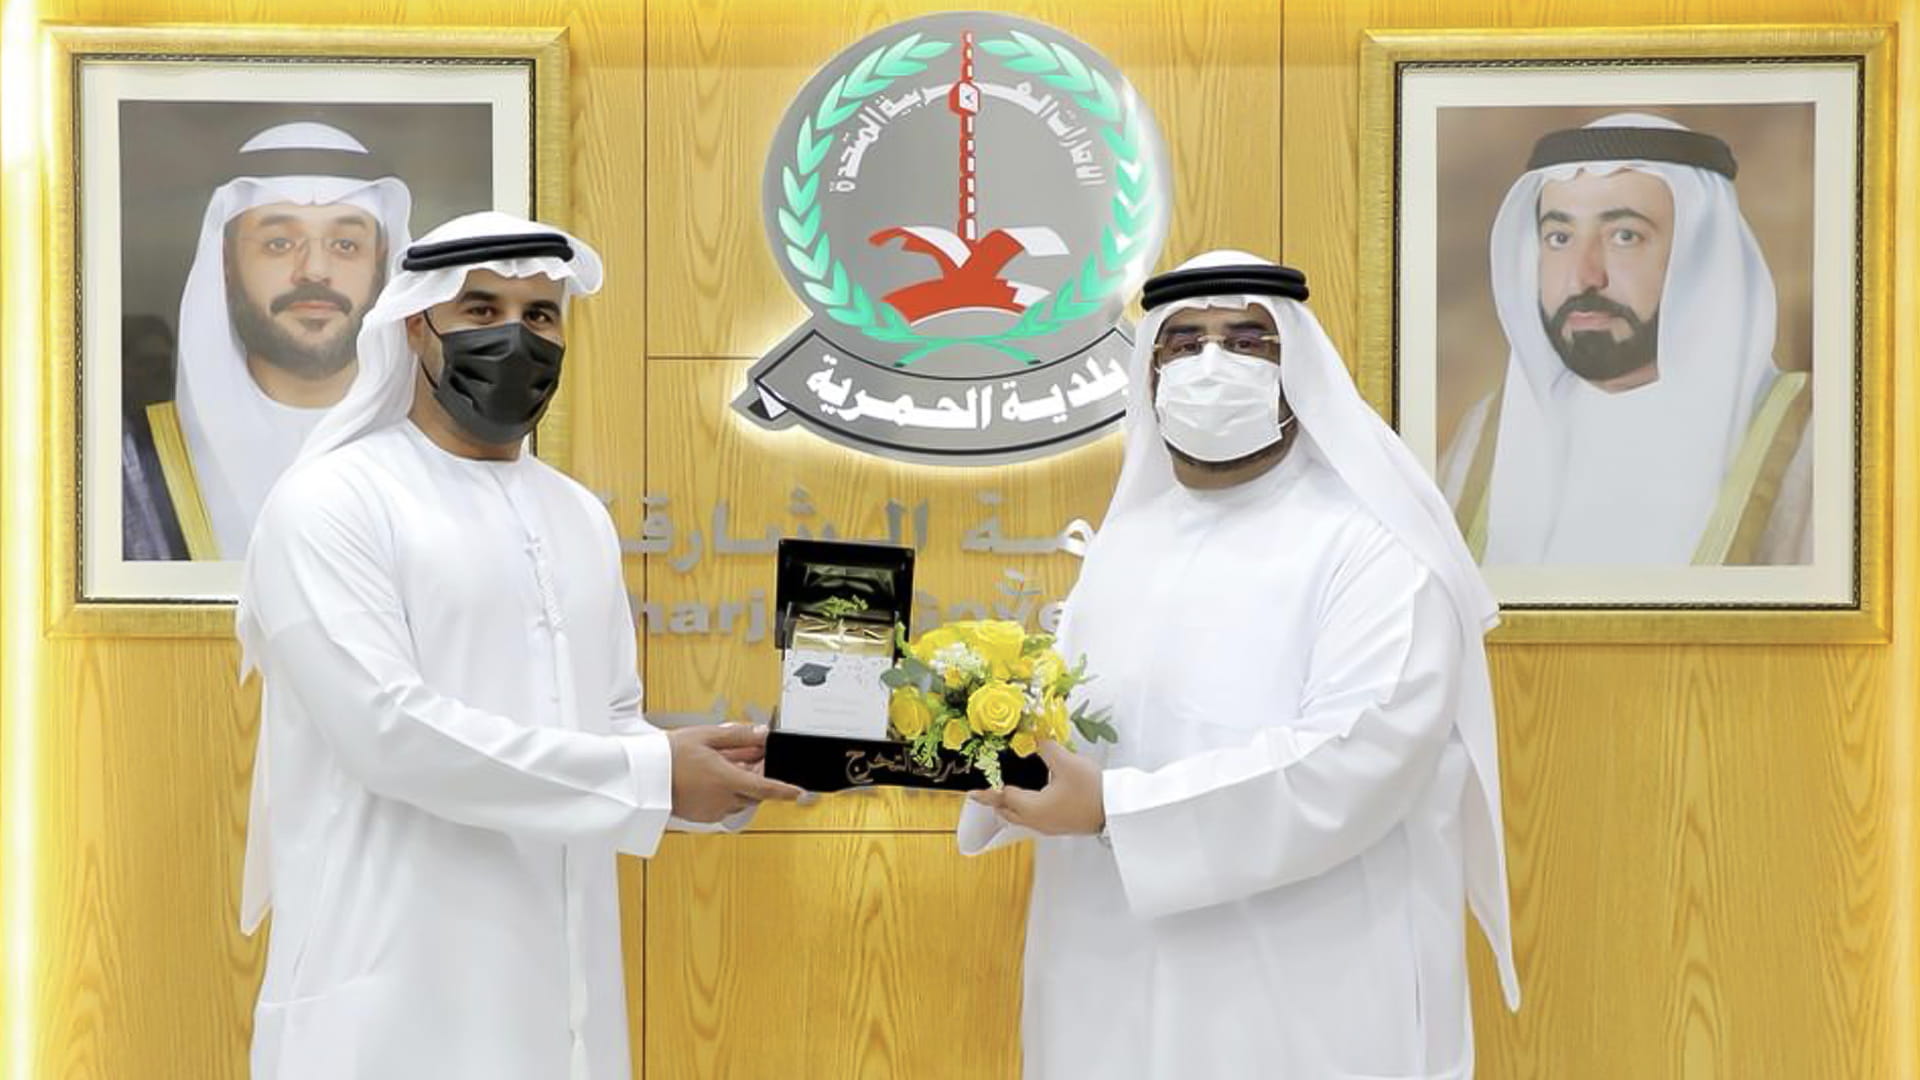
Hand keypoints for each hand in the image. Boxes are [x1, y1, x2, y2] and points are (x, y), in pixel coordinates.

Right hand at [668, 724, 804, 821]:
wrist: (642, 777)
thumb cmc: (669, 756)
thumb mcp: (705, 737)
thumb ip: (738, 736)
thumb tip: (762, 733)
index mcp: (727, 780)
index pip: (767, 788)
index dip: (786, 791)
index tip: (800, 792)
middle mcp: (722, 800)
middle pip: (753, 792)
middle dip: (758, 777)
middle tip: (752, 758)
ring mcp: (712, 810)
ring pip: (739, 800)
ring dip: (741, 786)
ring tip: (727, 765)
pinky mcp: (702, 817)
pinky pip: (724, 806)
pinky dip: (726, 794)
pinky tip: (714, 778)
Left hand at [967, 740, 1103, 835]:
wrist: (1117, 811)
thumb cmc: (1092, 790)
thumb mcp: (1066, 763)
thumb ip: (1045, 747)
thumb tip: (1032, 735)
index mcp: (1033, 808)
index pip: (1002, 798)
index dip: (987, 792)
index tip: (972, 792)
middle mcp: (1038, 821)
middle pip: (1008, 813)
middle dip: (996, 802)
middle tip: (986, 790)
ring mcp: (1050, 826)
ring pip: (1021, 818)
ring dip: (1010, 806)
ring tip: (1005, 792)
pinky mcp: (1061, 826)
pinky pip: (1034, 819)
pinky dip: (1025, 809)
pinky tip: (1032, 797)